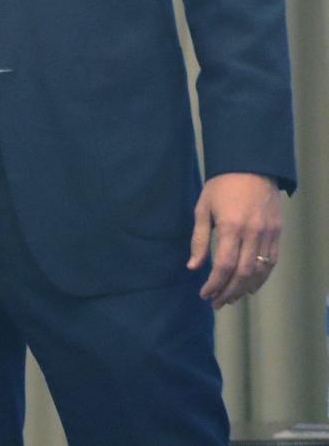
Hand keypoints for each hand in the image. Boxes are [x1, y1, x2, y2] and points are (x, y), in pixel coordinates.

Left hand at [187, 172, 281, 308]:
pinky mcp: (277, 233)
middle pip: (243, 274)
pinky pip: (271, 262)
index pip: (224, 265)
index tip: (205, 294)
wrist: (251, 167)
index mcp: (230, 227)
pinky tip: (250, 286)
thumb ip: (199, 238)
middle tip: (217, 303)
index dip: (214, 284)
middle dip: (229, 292)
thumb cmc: (221, 186)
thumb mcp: (203, 207)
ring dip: (245, 289)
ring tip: (231, 298)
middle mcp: (252, 234)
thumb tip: (193, 266)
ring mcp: (268, 235)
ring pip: (259, 272)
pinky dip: (261, 278)